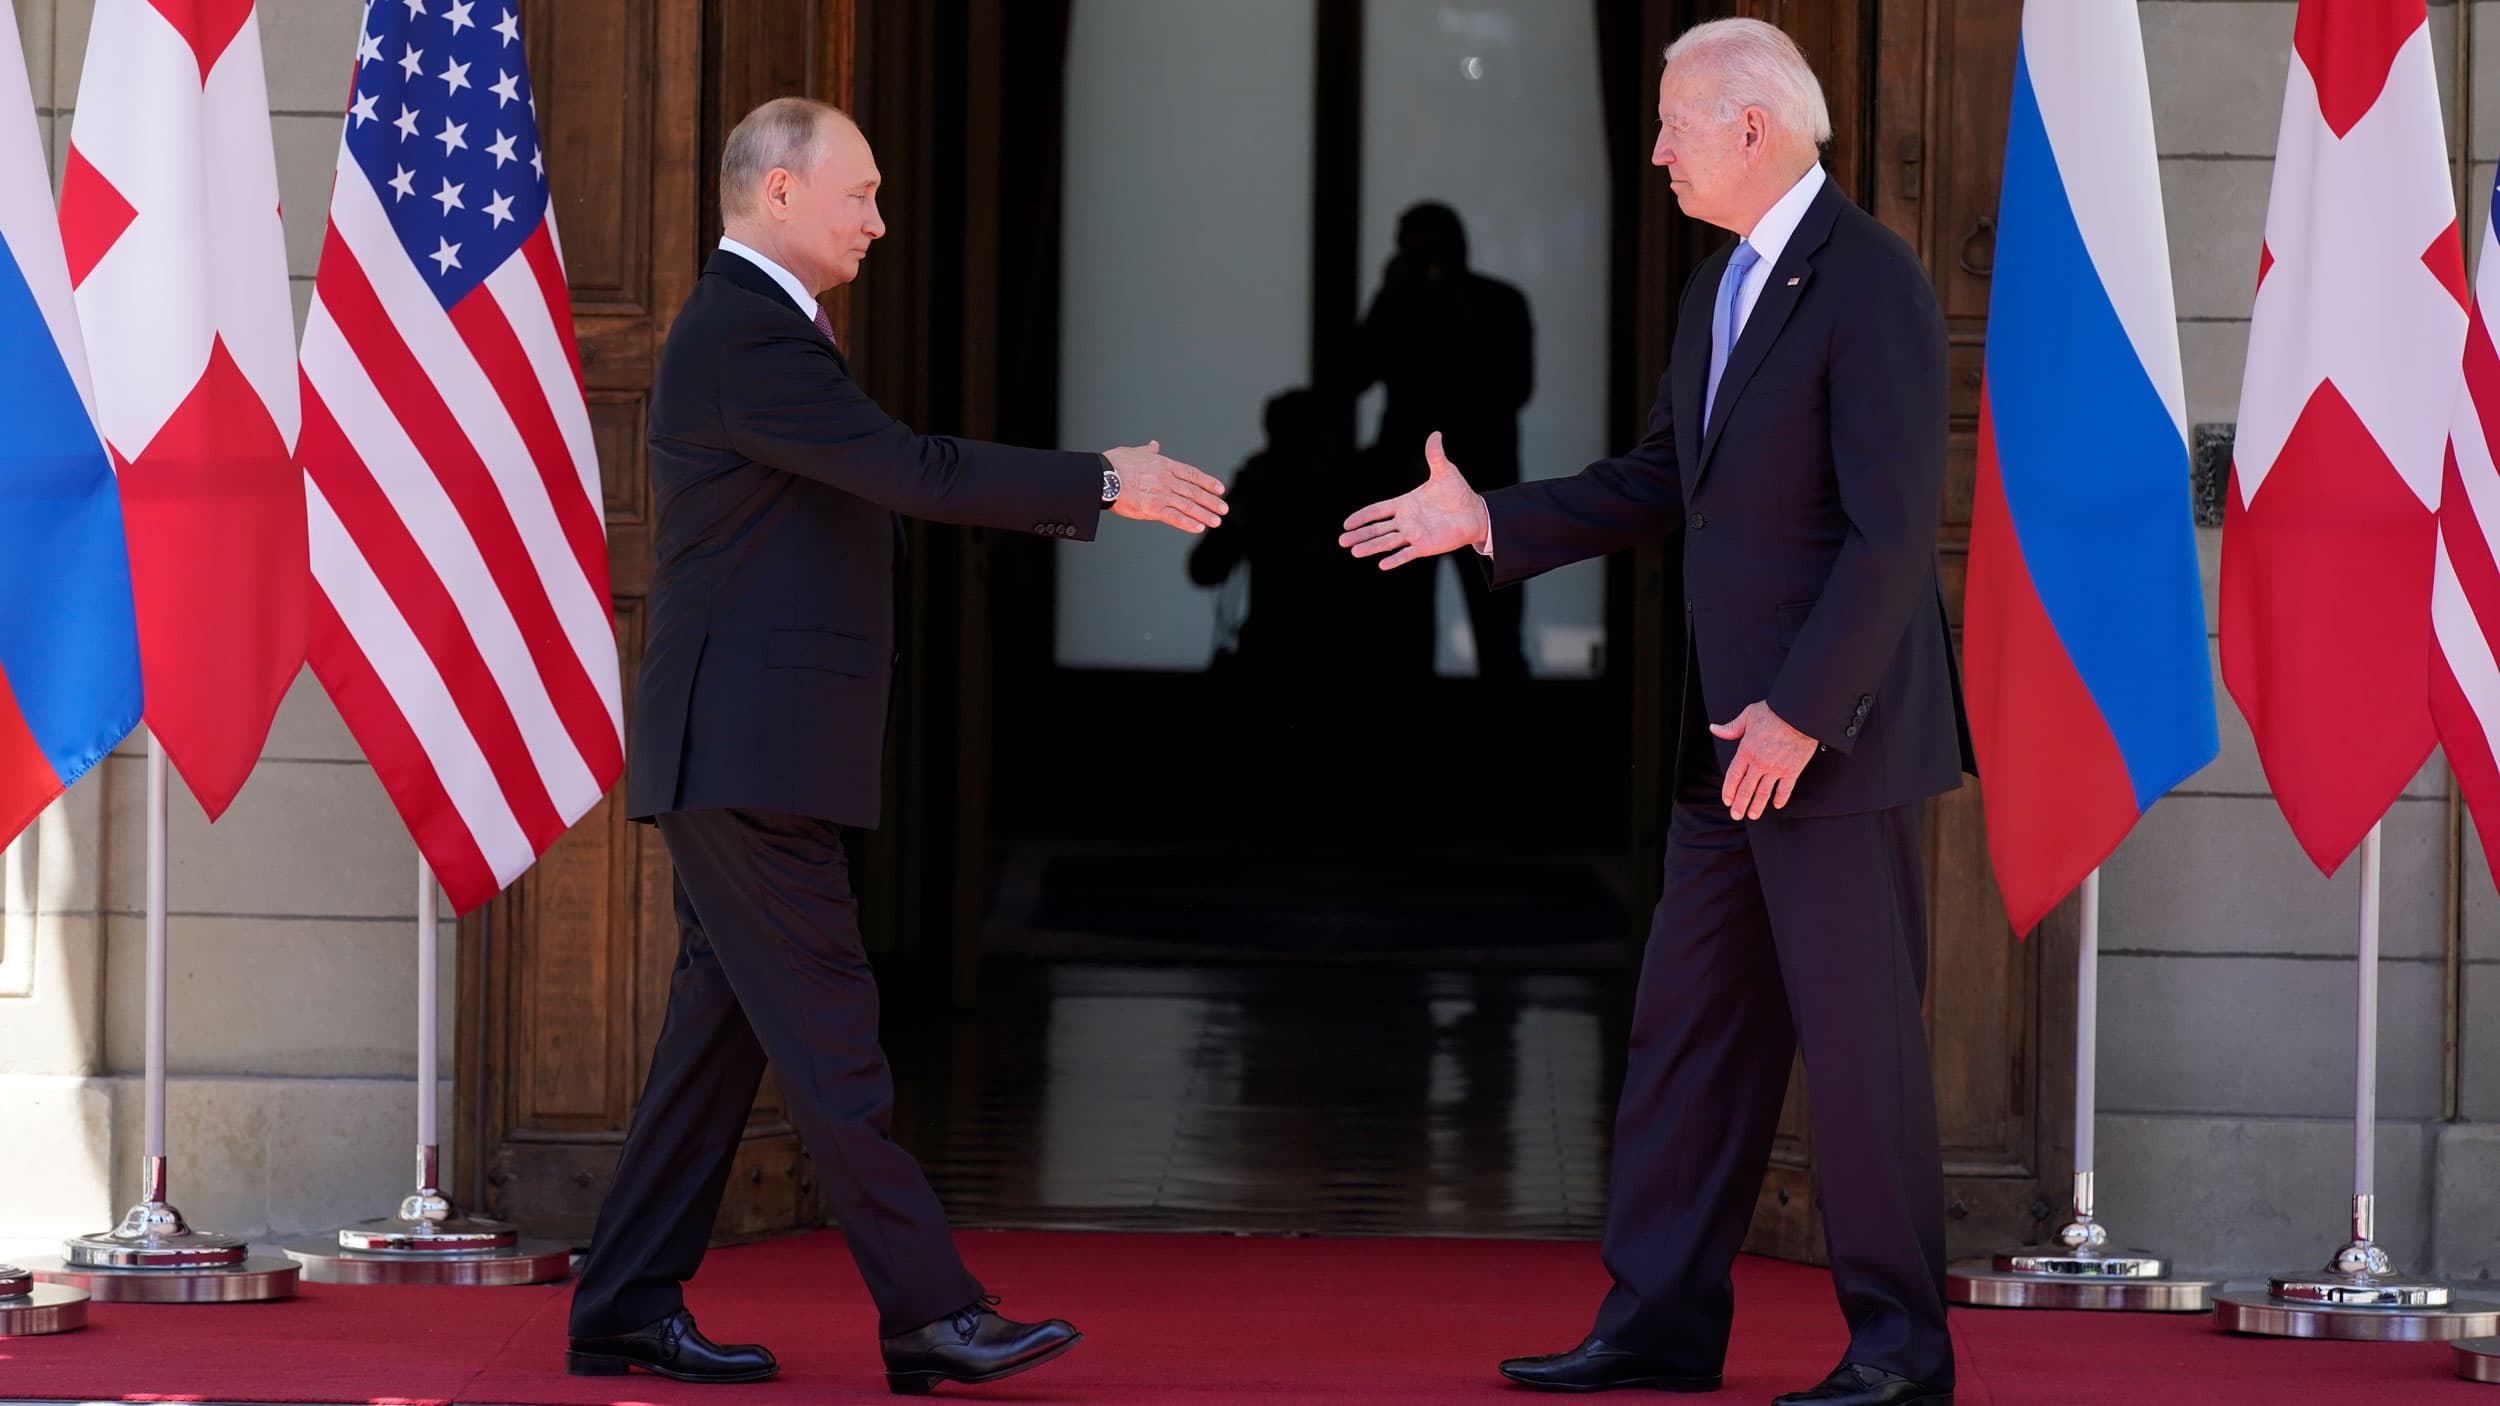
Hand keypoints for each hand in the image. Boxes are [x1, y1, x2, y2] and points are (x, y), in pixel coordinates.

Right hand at [1104, 441, 1227, 533]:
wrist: (1102, 476)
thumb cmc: (1114, 463)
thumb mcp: (1135, 452)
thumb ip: (1148, 451)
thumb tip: (1155, 444)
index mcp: (1164, 465)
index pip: (1191, 474)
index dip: (1207, 482)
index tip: (1220, 489)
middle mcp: (1166, 479)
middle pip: (1194, 491)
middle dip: (1211, 501)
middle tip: (1224, 509)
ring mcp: (1161, 494)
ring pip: (1188, 505)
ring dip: (1205, 514)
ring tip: (1216, 521)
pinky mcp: (1152, 508)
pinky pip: (1174, 517)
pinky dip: (1188, 523)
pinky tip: (1199, 528)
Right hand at [1338, 432, 1488, 568]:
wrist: (1474, 513)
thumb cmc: (1457, 493)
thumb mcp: (1445, 472)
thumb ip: (1435, 456)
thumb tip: (1436, 434)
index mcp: (1405, 504)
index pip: (1378, 510)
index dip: (1363, 516)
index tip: (1346, 523)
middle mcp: (1406, 521)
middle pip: (1377, 529)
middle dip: (1360, 534)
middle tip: (1341, 540)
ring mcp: (1414, 534)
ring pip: (1387, 542)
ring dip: (1371, 547)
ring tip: (1354, 552)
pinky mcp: (1424, 546)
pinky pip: (1407, 554)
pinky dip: (1395, 559)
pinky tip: (1382, 565)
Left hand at [1709, 702, 1817, 819]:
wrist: (1799, 714)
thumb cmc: (1774, 712)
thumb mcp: (1748, 715)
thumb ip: (1731, 727)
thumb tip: (1714, 729)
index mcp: (1746, 750)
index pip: (1733, 776)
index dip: (1729, 790)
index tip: (1727, 800)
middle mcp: (1760, 763)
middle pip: (1746, 789)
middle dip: (1740, 804)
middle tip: (1736, 814)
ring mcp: (1776, 768)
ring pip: (1764, 792)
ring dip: (1757, 806)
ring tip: (1752, 815)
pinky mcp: (1793, 770)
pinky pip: (1785, 789)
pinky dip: (1781, 798)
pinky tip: (1777, 805)